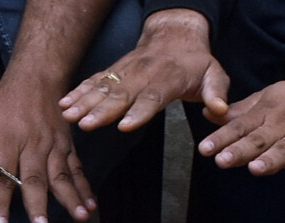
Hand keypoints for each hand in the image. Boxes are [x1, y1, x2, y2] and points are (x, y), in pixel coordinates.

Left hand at [0, 80, 95, 222]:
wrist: (34, 80)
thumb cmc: (1, 105)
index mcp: (7, 142)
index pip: (2, 177)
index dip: (0, 203)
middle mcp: (32, 146)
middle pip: (35, 180)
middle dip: (38, 206)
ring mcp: (53, 147)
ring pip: (61, 176)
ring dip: (71, 199)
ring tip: (79, 219)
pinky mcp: (67, 147)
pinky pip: (77, 169)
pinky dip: (85, 188)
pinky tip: (91, 206)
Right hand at [58, 10, 227, 133]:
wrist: (175, 34)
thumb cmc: (195, 62)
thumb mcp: (214, 74)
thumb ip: (216, 93)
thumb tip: (220, 111)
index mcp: (168, 78)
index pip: (152, 97)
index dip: (138, 112)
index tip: (123, 126)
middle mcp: (143, 74)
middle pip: (121, 94)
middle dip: (102, 110)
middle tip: (86, 124)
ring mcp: (126, 72)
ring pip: (104, 88)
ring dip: (85, 102)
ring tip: (68, 116)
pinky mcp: (114, 72)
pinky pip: (95, 81)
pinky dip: (78, 92)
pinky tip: (64, 104)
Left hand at [197, 69, 284, 181]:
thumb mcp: (270, 98)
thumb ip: (240, 112)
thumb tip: (208, 113)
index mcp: (269, 110)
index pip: (242, 125)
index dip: (222, 137)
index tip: (205, 149)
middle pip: (260, 139)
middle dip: (240, 150)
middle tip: (222, 160)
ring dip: (271, 159)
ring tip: (255, 169)